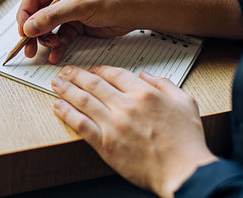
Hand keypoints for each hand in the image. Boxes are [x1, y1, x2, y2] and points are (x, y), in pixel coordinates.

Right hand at [17, 0, 140, 62]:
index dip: (25, 15)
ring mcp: (69, 11)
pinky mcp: (77, 25)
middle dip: (33, 32)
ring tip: (51, 48)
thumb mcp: (80, 5)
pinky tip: (57, 54)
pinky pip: (61, 37)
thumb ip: (52, 16)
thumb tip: (28, 27)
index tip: (23, 32)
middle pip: (37, 14)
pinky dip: (58, 46)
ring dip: (46, 41)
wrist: (137, 10)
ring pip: (48, 28)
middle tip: (29, 48)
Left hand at [51, 65, 217, 196]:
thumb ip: (164, 84)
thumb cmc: (187, 140)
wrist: (183, 172)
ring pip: (83, 100)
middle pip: (94, 84)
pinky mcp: (105, 144)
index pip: (115, 74)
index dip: (100, 69)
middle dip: (76, 75)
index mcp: (144, 94)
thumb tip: (146, 74)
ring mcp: (114, 125)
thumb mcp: (185, 102)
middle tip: (65, 71)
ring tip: (56, 83)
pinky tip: (58, 106)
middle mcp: (126, 105)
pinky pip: (80, 124)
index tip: (92, 70)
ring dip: (66, 89)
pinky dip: (67, 113)